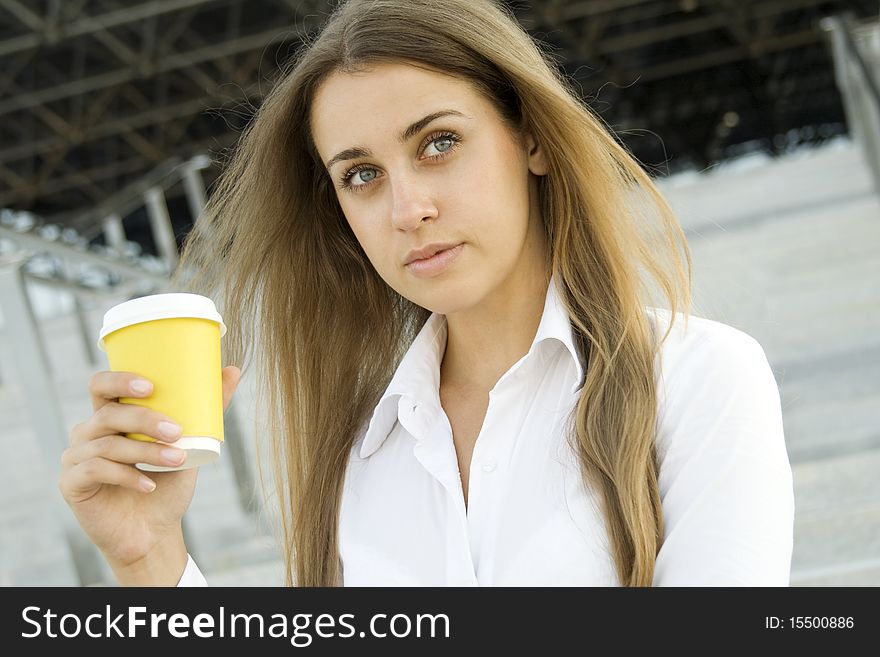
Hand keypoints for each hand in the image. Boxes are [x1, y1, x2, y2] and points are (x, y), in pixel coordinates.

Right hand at [58, 365, 240, 578]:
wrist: (154, 531)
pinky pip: (96, 470)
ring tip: (178, 459)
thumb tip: (233, 370)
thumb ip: (207, 409)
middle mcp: (87, 432)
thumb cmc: (168, 482)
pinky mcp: (71, 483)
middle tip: (177, 431)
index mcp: (110, 415)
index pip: (102, 385)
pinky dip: (128, 476)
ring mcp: (75, 457)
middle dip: (145, 419)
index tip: (151, 386)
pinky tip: (149, 484)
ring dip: (146, 451)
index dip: (120, 380)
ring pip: (108, 444)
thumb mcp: (190, 443)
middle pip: (108, 413)